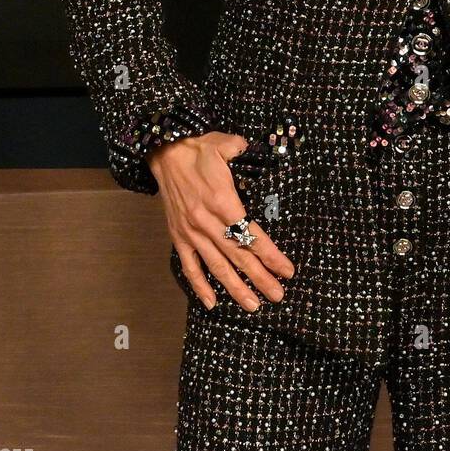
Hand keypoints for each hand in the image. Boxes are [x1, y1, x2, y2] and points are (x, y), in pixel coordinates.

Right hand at [147, 131, 294, 312]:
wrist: (163, 152)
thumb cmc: (197, 148)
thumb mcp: (225, 144)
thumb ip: (245, 151)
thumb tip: (261, 150)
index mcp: (222, 200)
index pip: (251, 235)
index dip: (270, 255)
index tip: (286, 270)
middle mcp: (207, 221)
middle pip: (238, 256)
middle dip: (259, 278)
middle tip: (277, 295)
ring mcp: (191, 232)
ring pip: (216, 266)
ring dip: (235, 288)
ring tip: (252, 305)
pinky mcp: (178, 236)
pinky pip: (189, 266)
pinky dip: (199, 286)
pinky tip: (212, 303)